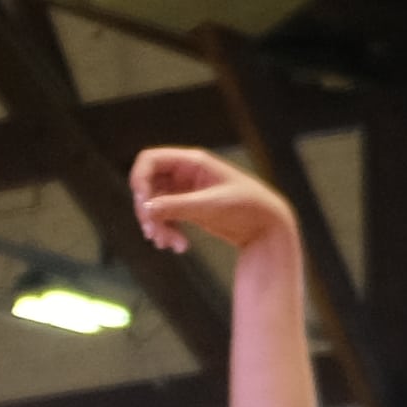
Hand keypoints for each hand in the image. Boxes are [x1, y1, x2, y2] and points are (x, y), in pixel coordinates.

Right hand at [128, 146, 297, 261]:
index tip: (142, 205)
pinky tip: (179, 246)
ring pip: (154, 205)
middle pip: (147, 186)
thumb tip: (145, 209)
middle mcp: (186, 173)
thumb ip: (175, 206)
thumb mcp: (209, 206)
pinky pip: (164, 217)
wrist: (267, 226)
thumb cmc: (246, 208)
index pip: (150, 160)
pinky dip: (166, 232)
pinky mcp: (188, 208)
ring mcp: (185, 191)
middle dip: (147, 211)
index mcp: (193, 162)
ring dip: (156, 226)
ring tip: (169, 245)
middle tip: (152, 233)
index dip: (139, 180)